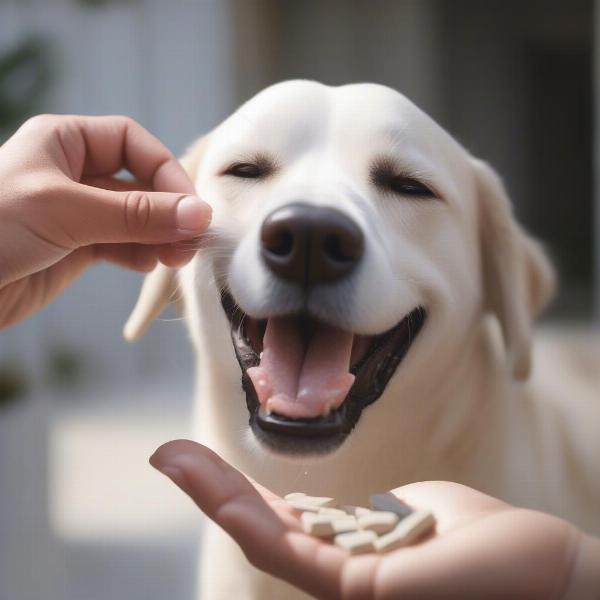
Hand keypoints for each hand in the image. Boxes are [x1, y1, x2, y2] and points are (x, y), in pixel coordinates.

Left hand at [0, 114, 209, 328]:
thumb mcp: (65, 210)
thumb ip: (135, 214)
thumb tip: (199, 215)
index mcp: (64, 142)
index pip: (133, 144)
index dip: (165, 171)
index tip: (189, 207)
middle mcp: (73, 174)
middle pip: (139, 184)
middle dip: (167, 211)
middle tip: (192, 241)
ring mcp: (77, 214)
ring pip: (135, 219)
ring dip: (159, 237)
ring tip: (176, 259)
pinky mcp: (76, 249)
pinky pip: (121, 246)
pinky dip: (140, 255)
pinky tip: (150, 264)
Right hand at [150, 440, 581, 599]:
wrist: (547, 576)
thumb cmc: (487, 546)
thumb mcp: (417, 515)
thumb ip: (378, 514)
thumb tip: (359, 506)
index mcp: (354, 558)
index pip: (284, 525)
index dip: (239, 495)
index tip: (208, 464)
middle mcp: (340, 580)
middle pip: (262, 531)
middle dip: (211, 491)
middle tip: (168, 455)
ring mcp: (347, 589)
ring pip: (264, 539)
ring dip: (213, 495)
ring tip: (173, 458)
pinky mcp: (361, 590)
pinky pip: (292, 550)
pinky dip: (243, 515)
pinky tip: (214, 488)